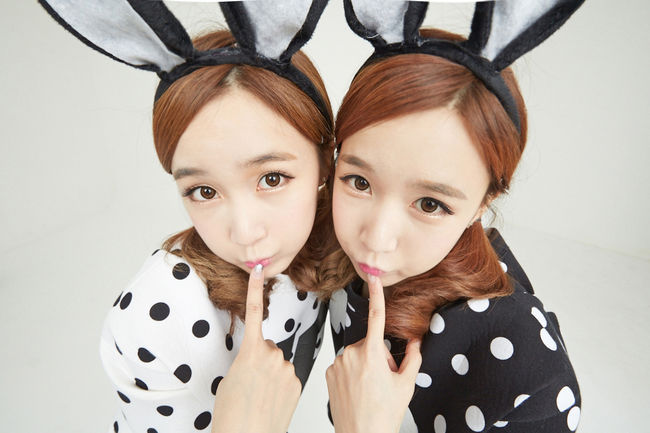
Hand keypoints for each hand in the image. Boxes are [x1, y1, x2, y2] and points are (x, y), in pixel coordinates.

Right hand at [211, 265, 300, 432]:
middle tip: (251, 384)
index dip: (256, 289)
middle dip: (261, 360)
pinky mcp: (298, 383)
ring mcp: (288, 369)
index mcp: (251, 351)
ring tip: (260, 396)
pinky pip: (288, 377)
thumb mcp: (232, 378)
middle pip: (268, 348)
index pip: (254, 313)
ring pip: (278, 363)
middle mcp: (272, 355)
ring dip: (271, 375)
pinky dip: (281, 386)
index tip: (259, 270)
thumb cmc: (231, 413)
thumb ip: (248, 360)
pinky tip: (272, 401)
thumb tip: (259, 359)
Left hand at [326, 275, 421, 432]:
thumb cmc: (384, 414)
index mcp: (372, 354)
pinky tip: (357, 391)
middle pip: (371, 344)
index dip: (376, 295)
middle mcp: (351, 354)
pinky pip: (345, 364)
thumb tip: (414, 341)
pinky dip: (352, 373)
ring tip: (371, 389)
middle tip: (384, 381)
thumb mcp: (406, 385)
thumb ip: (412, 358)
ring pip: (357, 355)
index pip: (376, 318)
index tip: (373, 276)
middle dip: (379, 357)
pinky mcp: (328, 372)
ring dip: (366, 366)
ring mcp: (337, 363)